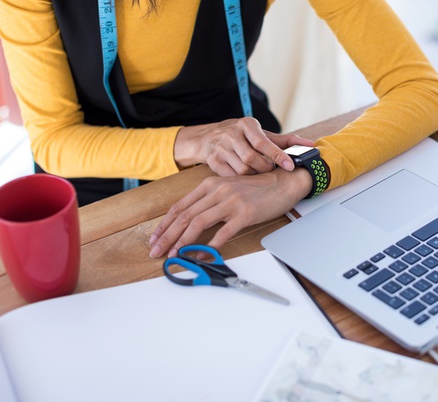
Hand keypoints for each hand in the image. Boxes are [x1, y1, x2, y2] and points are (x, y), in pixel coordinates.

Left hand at [148, 168, 312, 257]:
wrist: (283, 183)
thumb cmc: (256, 189)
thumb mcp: (228, 190)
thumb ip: (209, 202)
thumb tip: (190, 223)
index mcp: (210, 185)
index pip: (180, 206)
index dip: (164, 224)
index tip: (155, 238)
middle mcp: (217, 191)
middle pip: (185, 216)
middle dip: (167, 236)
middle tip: (157, 251)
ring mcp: (231, 201)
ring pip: (198, 223)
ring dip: (183, 242)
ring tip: (174, 255)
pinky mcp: (245, 213)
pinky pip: (223, 232)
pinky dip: (210, 246)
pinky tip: (202, 255)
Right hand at [174, 117, 313, 176]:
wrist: (208, 137)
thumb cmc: (242, 136)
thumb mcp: (261, 134)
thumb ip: (285, 141)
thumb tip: (310, 145)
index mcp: (246, 124)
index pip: (263, 142)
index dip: (278, 155)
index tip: (290, 166)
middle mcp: (231, 134)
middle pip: (252, 158)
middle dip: (265, 168)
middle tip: (272, 171)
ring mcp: (220, 148)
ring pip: (242, 170)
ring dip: (255, 176)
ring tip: (260, 175)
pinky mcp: (213, 161)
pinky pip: (231, 177)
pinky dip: (242, 181)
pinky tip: (247, 180)